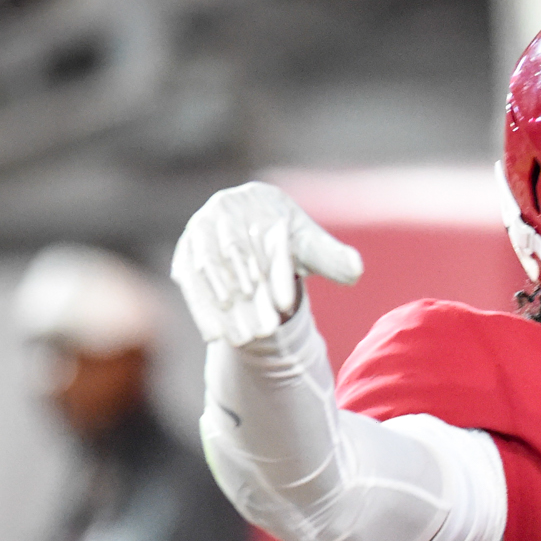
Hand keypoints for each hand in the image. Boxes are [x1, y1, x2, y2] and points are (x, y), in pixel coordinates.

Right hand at [171, 181, 362, 345]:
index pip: (265, 241)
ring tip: (244, 340)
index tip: (286, 307)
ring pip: (210, 273)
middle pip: (236, 259)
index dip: (276, 275)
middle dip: (251, 297)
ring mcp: (198, 233)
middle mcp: (221, 212)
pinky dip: (201, 309)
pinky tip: (214, 336)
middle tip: (266, 331)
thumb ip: (332, 256)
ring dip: (225, 308)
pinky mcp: (184, 255)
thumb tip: (356, 270)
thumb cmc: (287, 237)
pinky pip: (190, 284)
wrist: (253, 230)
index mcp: (255, 201)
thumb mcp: (310, 245)